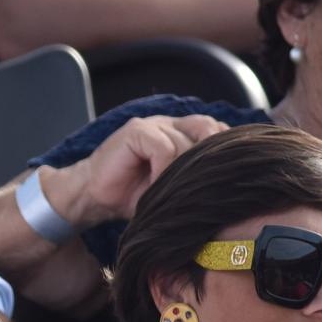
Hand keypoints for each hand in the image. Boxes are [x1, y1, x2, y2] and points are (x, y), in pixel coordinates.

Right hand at [46, 114, 229, 228]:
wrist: (92, 197)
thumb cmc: (131, 196)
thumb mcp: (171, 189)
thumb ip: (194, 179)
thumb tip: (229, 189)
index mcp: (183, 133)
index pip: (218, 132)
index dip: (222, 154)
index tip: (220, 180)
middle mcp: (172, 124)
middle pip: (210, 130)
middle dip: (207, 160)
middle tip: (196, 186)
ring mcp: (154, 124)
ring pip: (186, 143)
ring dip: (179, 172)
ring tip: (166, 191)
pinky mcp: (136, 131)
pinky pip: (164, 147)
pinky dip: (163, 169)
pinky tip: (153, 185)